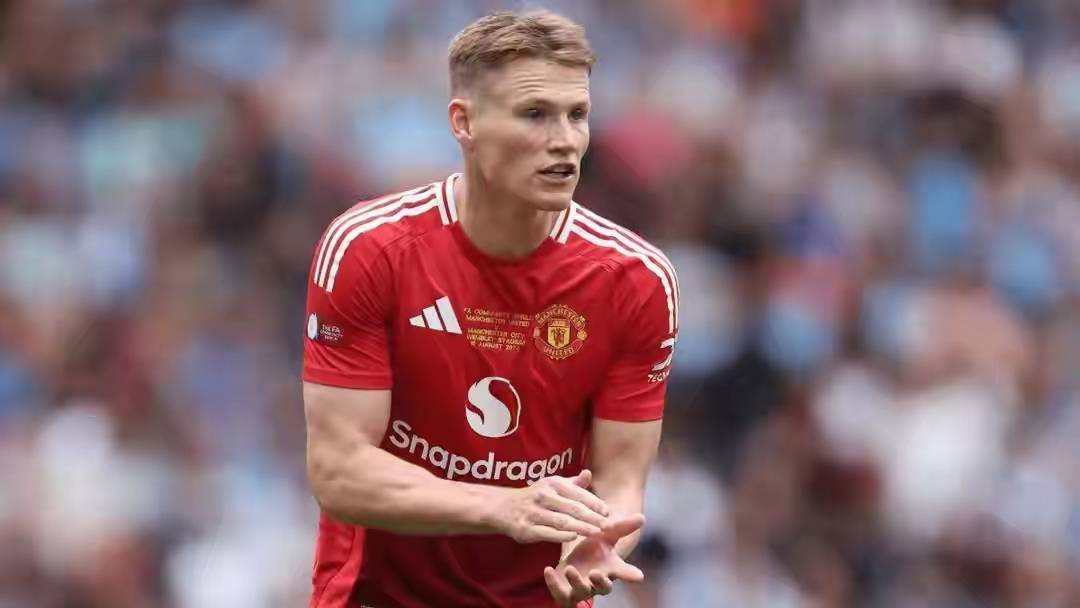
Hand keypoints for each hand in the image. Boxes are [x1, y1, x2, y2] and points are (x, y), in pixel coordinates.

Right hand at [491, 469, 609, 543]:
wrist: (503, 507)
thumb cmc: (535, 497)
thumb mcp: (552, 485)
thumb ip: (573, 483)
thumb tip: (589, 473)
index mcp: (552, 483)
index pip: (578, 493)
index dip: (594, 503)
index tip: (607, 512)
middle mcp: (543, 496)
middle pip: (573, 508)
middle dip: (592, 517)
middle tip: (607, 525)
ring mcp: (534, 513)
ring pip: (562, 521)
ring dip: (581, 527)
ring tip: (596, 533)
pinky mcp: (526, 529)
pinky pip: (546, 533)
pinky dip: (561, 535)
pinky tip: (573, 537)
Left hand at [544, 513, 645, 606]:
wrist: (569, 566)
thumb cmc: (591, 552)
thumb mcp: (604, 537)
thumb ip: (621, 528)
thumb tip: (642, 517)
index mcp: (609, 568)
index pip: (623, 572)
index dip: (630, 575)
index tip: (639, 576)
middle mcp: (597, 582)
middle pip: (604, 587)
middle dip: (601, 581)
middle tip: (595, 572)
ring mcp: (581, 589)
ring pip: (582, 591)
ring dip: (577, 581)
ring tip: (570, 569)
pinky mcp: (565, 594)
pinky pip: (560, 593)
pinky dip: (554, 583)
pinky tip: (548, 570)